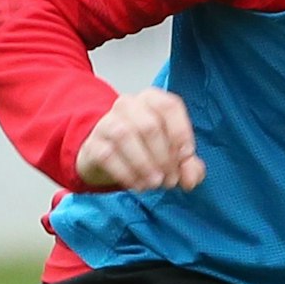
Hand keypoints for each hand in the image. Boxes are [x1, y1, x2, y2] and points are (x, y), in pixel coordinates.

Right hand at [75, 88, 206, 190]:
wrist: (107, 157)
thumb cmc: (145, 148)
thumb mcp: (171, 153)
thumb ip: (188, 164)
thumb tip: (191, 178)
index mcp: (152, 99)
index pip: (169, 106)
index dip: (181, 132)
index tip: (187, 156)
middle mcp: (128, 105)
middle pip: (149, 126)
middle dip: (164, 157)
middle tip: (170, 180)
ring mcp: (107, 122)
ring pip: (126, 136)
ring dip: (144, 164)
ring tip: (154, 184)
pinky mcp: (92, 143)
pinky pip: (108, 155)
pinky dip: (126, 173)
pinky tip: (137, 185)